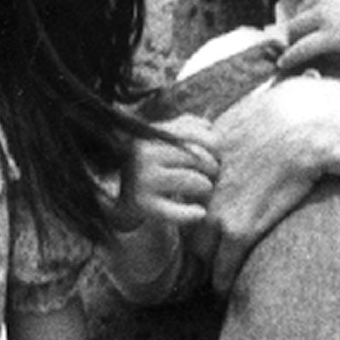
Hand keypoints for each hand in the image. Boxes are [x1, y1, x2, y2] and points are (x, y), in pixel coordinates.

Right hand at [111, 118, 219, 233]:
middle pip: (197, 156)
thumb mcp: (165, 142)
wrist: (122, 200)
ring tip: (204, 190)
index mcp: (151, 134)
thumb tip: (209, 126)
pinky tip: (200, 212)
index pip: (195, 133)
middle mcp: (144, 153)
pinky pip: (177, 211)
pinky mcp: (142, 204)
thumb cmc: (154, 167)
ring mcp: (141, 178)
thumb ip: (187, 128)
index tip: (217, 157)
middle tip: (214, 177)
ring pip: (193, 180)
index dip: (215, 146)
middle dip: (213, 168)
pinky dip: (193, 213)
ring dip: (206, 187)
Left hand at [204, 75, 339, 292]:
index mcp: (193, 171)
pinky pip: (224, 269)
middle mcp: (198, 195)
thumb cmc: (271, 122)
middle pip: (189, 232)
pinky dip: (225, 283)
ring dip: (212, 269)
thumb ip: (213, 146)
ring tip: (220, 280)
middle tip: (211, 260)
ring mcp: (217, 214)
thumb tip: (213, 146)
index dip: (193, 221)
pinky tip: (227, 291)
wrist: (296, 130)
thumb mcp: (227, 127)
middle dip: (200, 247)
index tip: (203, 233)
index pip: (182, 207)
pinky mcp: (239, 231)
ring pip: (204, 255)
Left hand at [268, 0, 339, 69]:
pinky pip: (302, 49)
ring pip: (296, 28)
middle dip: (297, 20)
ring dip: (291, 38)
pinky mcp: (330, 37)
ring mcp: (325, 14)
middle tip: (293, 30)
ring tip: (288, 47)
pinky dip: (291, 56)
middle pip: (300, 8)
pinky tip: (284, 63)